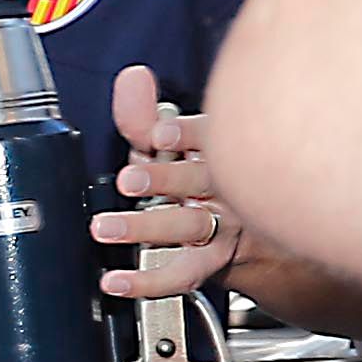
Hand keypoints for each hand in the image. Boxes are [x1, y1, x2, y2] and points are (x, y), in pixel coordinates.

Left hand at [92, 63, 244, 301]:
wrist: (255, 233)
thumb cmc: (204, 179)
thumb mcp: (177, 146)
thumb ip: (146, 117)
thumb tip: (131, 79)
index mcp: (220, 149)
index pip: (211, 136)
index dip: (186, 134)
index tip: (160, 133)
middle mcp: (227, 186)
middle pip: (200, 180)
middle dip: (164, 179)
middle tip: (129, 180)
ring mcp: (224, 226)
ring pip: (189, 227)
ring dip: (145, 226)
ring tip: (106, 227)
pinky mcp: (215, 261)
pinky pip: (182, 275)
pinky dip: (146, 282)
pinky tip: (116, 281)